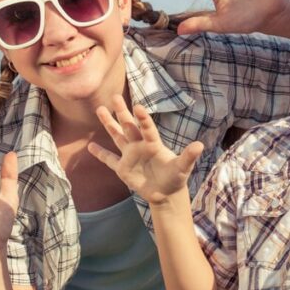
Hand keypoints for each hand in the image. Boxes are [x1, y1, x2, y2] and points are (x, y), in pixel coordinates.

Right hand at [89, 95, 203, 205]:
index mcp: (153, 144)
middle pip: (129, 126)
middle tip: (115, 96)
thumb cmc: (176, 177)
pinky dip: (100, 153)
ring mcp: (130, 156)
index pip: (147, 128)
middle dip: (122, 112)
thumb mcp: (183, 167)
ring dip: (109, 124)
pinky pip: (109, 159)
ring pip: (117, 136)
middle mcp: (140, 146)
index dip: (143, 119)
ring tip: (100, 109)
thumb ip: (189, 156)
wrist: (166, 193)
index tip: (138, 107)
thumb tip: (200, 145)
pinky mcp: (122, 168)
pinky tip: (90, 145)